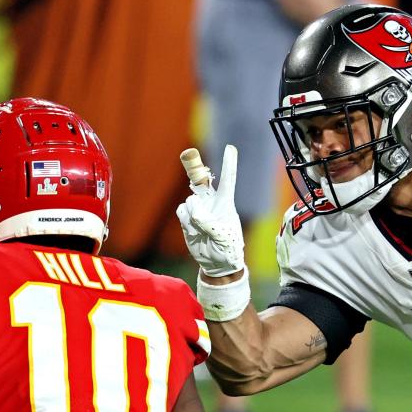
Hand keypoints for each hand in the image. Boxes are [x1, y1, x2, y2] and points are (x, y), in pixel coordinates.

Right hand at [176, 145, 244, 277]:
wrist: (216, 264)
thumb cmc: (228, 248)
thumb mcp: (223, 237)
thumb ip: (208, 222)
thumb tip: (192, 208)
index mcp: (225, 203)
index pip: (227, 180)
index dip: (228, 163)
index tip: (230, 148)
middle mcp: (210, 202)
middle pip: (200, 180)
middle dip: (193, 166)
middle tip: (187, 154)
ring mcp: (197, 209)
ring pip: (189, 202)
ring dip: (193, 215)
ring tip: (202, 231)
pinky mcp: (186, 218)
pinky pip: (181, 212)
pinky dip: (186, 221)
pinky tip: (194, 232)